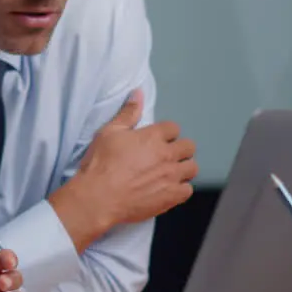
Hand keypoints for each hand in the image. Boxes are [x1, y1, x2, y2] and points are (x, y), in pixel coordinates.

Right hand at [51, 89, 196, 234]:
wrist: (98, 197)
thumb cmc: (101, 164)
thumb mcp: (109, 132)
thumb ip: (128, 113)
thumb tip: (138, 93)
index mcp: (153, 137)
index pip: (173, 128)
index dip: (165, 133)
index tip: (156, 140)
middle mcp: (167, 155)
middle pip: (188, 147)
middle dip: (179, 149)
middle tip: (165, 155)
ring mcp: (172, 177)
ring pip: (192, 168)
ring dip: (183, 168)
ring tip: (169, 172)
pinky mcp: (171, 197)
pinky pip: (188, 190)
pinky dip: (180, 188)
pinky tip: (167, 188)